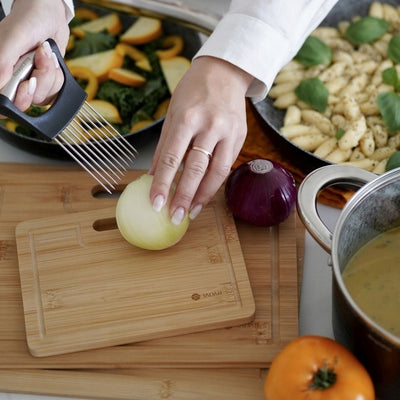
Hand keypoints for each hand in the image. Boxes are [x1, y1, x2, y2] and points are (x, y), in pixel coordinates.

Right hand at [0, 0, 69, 111]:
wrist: (49, 15)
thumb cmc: (28, 20)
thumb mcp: (14, 38)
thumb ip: (4, 62)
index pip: (2, 102)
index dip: (16, 99)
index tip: (27, 84)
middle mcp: (10, 79)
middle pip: (24, 102)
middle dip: (38, 82)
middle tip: (39, 64)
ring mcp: (27, 82)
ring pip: (41, 97)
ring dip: (49, 76)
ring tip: (45, 56)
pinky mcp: (43, 83)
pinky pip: (53, 93)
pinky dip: (57, 78)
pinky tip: (51, 61)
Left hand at [148, 56, 252, 224]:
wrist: (225, 72)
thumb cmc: (194, 91)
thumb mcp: (173, 113)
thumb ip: (165, 146)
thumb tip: (151, 176)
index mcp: (188, 117)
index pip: (172, 158)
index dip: (163, 184)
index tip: (156, 203)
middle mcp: (210, 125)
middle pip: (196, 168)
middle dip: (185, 196)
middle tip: (175, 217)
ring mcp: (229, 131)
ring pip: (217, 171)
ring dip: (203, 196)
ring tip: (192, 212)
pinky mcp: (240, 137)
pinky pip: (227, 165)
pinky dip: (214, 183)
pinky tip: (204, 194)